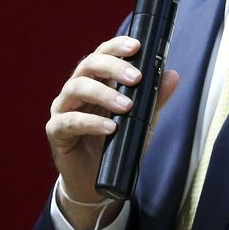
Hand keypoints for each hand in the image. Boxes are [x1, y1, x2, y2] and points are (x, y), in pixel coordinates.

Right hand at [46, 35, 178, 229]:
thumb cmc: (115, 146)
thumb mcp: (142, 122)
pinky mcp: (56, 131)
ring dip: (104, 94)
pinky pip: (69, 121)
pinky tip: (109, 127)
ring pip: (76, 88)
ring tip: (126, 106)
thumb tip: (171, 75)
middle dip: (113, 66)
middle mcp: (76, 90)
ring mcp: (63, 109)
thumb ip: (154, 99)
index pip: (102, 54)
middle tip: (136, 77)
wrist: (95, 183)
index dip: (116, 46)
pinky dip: (90, 122)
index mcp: (95, 81)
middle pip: (88, 65)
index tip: (136, 46)